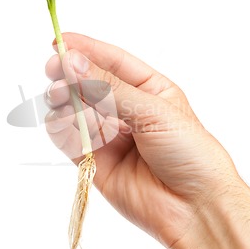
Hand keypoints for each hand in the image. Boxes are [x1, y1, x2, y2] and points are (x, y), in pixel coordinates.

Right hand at [45, 33, 239, 248]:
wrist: (195, 207)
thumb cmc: (189, 152)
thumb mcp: (153, 111)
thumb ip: (110, 89)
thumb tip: (72, 62)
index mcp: (149, 90)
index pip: (112, 62)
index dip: (85, 50)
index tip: (59, 41)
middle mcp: (126, 110)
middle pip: (88, 85)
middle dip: (70, 76)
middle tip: (54, 72)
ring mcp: (110, 136)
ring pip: (75, 111)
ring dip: (64, 101)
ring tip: (62, 98)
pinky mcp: (96, 162)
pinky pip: (70, 140)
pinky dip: (61, 129)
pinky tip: (61, 121)